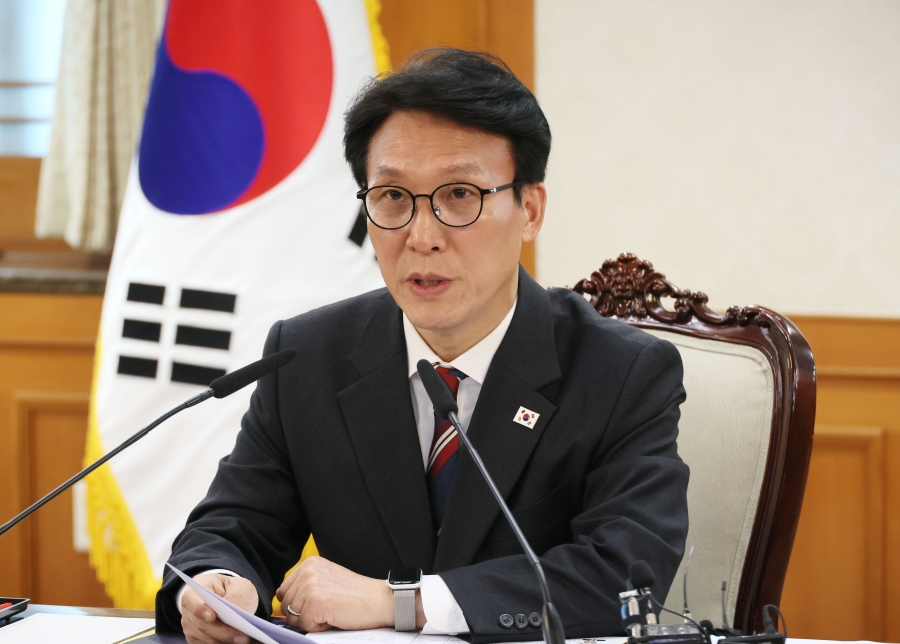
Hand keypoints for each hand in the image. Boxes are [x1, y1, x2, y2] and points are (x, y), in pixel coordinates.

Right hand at [181, 573, 258, 643]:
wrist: (228, 598)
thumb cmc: (231, 589)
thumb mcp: (238, 585)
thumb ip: (236, 596)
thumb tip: (235, 613)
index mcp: (197, 589)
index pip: (192, 599)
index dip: (200, 609)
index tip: (212, 616)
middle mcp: (189, 610)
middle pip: (201, 625)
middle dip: (223, 632)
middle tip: (243, 637)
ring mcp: (191, 627)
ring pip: (205, 639)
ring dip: (224, 641)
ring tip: (243, 640)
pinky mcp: (196, 640)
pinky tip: (235, 643)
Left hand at [276, 556, 422, 631]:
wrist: (379, 600)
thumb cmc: (356, 595)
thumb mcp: (327, 580)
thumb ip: (306, 586)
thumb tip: (282, 605)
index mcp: (310, 563)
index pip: (284, 591)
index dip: (298, 604)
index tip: (317, 604)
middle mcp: (308, 571)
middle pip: (286, 605)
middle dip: (303, 614)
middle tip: (328, 609)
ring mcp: (311, 586)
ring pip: (293, 617)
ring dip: (311, 621)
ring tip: (331, 612)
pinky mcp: (315, 602)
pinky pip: (304, 625)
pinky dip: (318, 628)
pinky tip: (333, 617)